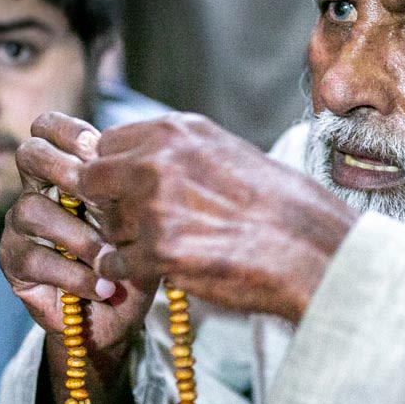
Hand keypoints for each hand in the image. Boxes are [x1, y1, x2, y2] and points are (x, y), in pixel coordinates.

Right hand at [0, 112, 156, 352]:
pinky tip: (103, 286)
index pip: (50, 131)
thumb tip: (132, 171)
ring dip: (78, 236)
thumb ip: (131, 197)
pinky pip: (35, 258)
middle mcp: (38, 192)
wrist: (118, 317)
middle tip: (95, 195)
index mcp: (68, 173)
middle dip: (61, 167)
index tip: (96, 148)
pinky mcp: (13, 262)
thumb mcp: (141, 226)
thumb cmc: (133, 262)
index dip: (67, 131)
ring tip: (109, 259)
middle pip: (28, 155)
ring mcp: (20, 227)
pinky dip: (75, 274)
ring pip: (32, 210)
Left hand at [79, 113, 357, 322]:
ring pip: (106, 226)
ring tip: (165, 250)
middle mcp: (159, 161)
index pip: (107, 143)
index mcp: (177, 131)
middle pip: (93, 180)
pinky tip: (162, 270)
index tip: (127, 192)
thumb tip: (138, 161)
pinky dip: (131, 272)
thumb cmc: (281, 206)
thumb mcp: (227, 153)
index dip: (114, 172)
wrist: (311, 249)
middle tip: (137, 225)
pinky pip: (116, 262)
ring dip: (125, 241)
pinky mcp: (159, 251)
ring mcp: (155, 206)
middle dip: (108, 205)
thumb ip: (178, 154)